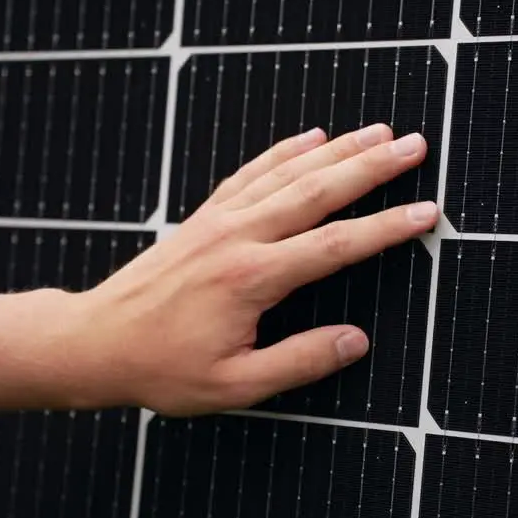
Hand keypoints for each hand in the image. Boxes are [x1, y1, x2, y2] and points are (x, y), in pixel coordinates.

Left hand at [63, 124, 437, 415]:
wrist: (92, 343)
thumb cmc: (161, 369)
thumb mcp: (234, 386)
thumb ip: (299, 362)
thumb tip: (355, 342)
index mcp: (252, 278)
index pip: (336, 245)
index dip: (386, 228)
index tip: (426, 213)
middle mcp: (238, 237)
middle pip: (318, 191)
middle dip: (372, 167)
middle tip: (415, 147)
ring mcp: (219, 220)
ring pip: (289, 172)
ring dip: (338, 149)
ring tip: (380, 131)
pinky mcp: (204, 217)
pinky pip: (252, 172)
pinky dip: (284, 150)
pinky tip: (312, 136)